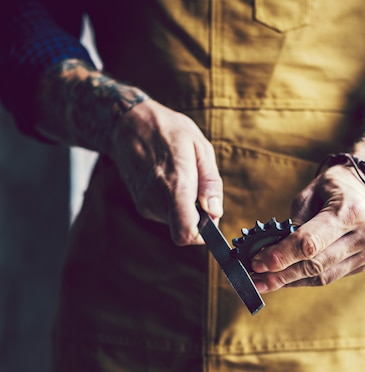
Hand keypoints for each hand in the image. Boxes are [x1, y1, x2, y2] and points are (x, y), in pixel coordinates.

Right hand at [109, 98, 222, 244]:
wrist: (127, 124)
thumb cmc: (167, 130)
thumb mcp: (200, 147)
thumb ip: (211, 183)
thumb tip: (216, 211)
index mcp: (175, 185)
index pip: (186, 233)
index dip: (204, 233)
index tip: (211, 216)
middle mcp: (157, 201)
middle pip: (186, 228)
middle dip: (199, 214)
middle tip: (197, 185)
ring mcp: (146, 205)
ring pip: (177, 222)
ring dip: (186, 206)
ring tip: (181, 177)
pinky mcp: (142, 206)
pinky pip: (167, 214)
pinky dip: (174, 203)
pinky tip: (169, 179)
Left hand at [250, 164, 364, 291]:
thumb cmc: (335, 187)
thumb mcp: (310, 193)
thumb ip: (293, 223)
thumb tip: (268, 252)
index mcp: (350, 211)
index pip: (310, 243)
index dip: (281, 256)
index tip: (257, 263)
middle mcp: (364, 235)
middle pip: (315, 264)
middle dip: (281, 275)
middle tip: (255, 280)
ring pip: (322, 277)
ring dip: (290, 282)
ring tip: (264, 283)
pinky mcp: (363, 263)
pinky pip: (329, 277)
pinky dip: (304, 280)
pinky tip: (285, 279)